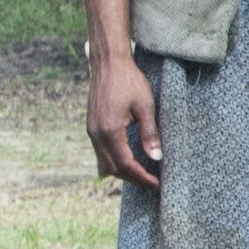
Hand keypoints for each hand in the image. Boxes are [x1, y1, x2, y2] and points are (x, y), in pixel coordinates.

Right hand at [86, 53, 162, 189]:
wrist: (108, 64)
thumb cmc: (129, 81)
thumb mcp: (145, 105)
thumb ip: (149, 133)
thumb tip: (156, 158)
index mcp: (110, 130)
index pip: (126, 164)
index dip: (142, 177)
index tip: (157, 184)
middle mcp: (97, 133)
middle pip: (113, 168)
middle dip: (133, 178)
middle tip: (153, 183)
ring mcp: (91, 130)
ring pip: (105, 162)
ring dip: (123, 171)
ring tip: (143, 174)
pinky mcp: (91, 126)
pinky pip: (101, 151)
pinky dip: (115, 161)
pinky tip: (128, 159)